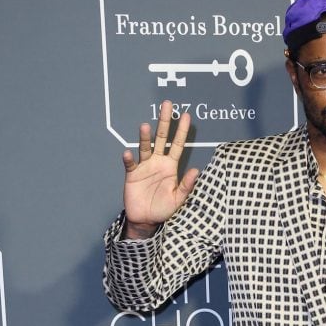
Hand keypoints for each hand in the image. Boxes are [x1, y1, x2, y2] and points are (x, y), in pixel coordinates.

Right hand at [121, 102, 199, 236]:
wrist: (146, 220)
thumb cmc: (163, 209)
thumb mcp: (178, 199)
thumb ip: (186, 185)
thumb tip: (197, 170)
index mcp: (170, 166)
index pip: (178, 145)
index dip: (181, 131)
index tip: (186, 115)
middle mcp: (157, 162)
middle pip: (161, 138)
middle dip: (164, 122)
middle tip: (167, 105)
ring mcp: (144, 166)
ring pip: (145, 147)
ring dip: (145, 137)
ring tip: (145, 126)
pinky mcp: (132, 174)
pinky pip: (130, 164)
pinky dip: (129, 159)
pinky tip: (128, 153)